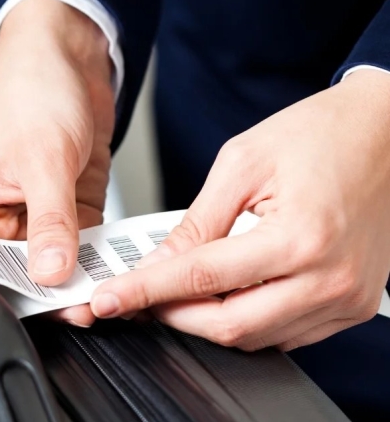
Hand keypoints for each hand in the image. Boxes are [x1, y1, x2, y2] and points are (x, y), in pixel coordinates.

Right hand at [0, 0, 113, 326]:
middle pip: (25, 279)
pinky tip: (119, 266)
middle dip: (59, 292)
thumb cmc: (29, 94)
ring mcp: (36, 224)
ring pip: (60, 271)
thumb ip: (50, 221)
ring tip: (111, 289)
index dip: (18, 294)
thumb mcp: (42, 160)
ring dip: (85, 279)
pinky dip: (103, 259)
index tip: (56, 306)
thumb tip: (52, 273)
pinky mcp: (69, 217)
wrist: (67, 59)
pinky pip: (86, 250)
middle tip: (93, 303)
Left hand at [89, 69, 389, 350]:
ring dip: (207, 320)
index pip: (202, 278)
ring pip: (255, 338)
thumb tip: (158, 263)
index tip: (108, 299)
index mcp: (301, 236)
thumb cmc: (324, 134)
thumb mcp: (243, 164)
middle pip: (229, 326)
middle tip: (140, 296)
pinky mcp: (352, 305)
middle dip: (172, 315)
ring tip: (180, 289)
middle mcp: (330, 278)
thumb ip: (198, 223)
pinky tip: (227, 293)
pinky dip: (246, 320)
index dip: (145, 292)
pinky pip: (286, 334)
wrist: (387, 131)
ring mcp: (346, 298)